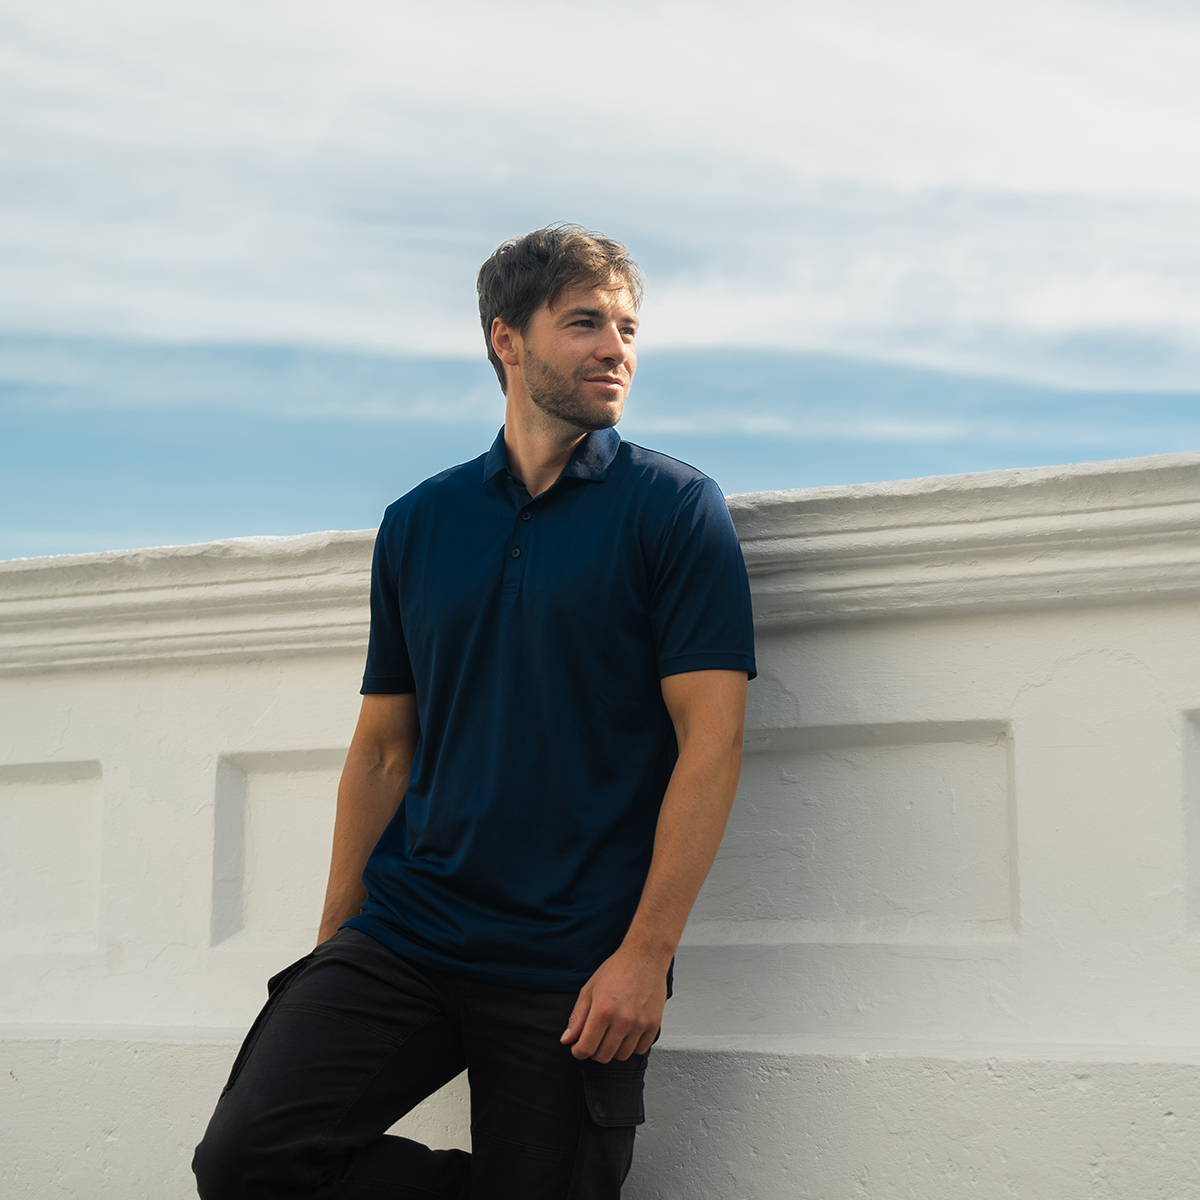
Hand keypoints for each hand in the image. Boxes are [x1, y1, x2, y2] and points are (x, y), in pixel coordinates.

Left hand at [560, 944, 666, 1061]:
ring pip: (622, 1055)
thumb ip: (577, 1017)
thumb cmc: (617, 969)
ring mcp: (640, 1024)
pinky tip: (627, 1033)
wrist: (645, 957)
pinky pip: (640, 1050)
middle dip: (594, 1051)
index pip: (586, 1048)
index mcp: (603, 1011)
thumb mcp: (590, 989)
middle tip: (594, 1038)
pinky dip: (632, 1046)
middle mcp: (622, 1020)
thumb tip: (567, 1039)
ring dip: (613, 1049)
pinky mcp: (654, 1024)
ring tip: (611, 1033)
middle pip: (603, 1056)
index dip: (578, 1051)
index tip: (578, 1047)